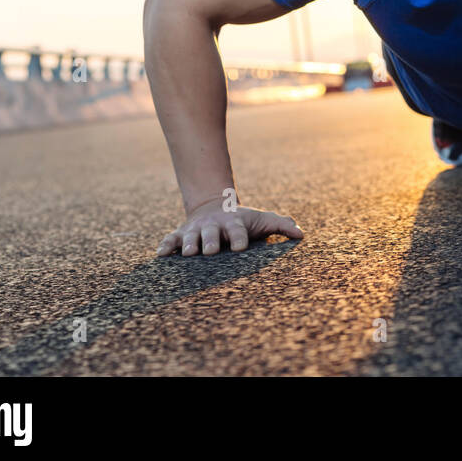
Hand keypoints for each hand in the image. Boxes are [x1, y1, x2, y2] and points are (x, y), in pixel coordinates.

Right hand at [156, 196, 304, 256]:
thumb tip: (301, 234)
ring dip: (188, 244)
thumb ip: (281, 225)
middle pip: (211, 234)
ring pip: (189, 237)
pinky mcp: (181, 234)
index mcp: (234, 224)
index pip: (238, 231)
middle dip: (211, 241)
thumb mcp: (262, 220)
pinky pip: (170, 239)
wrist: (216, 205)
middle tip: (211, 250)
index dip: (239, 238)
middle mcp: (213, 226)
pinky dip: (165, 245)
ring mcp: (196, 230)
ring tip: (187, 253)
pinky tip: (160, 255)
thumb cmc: (244, 220)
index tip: (240, 247)